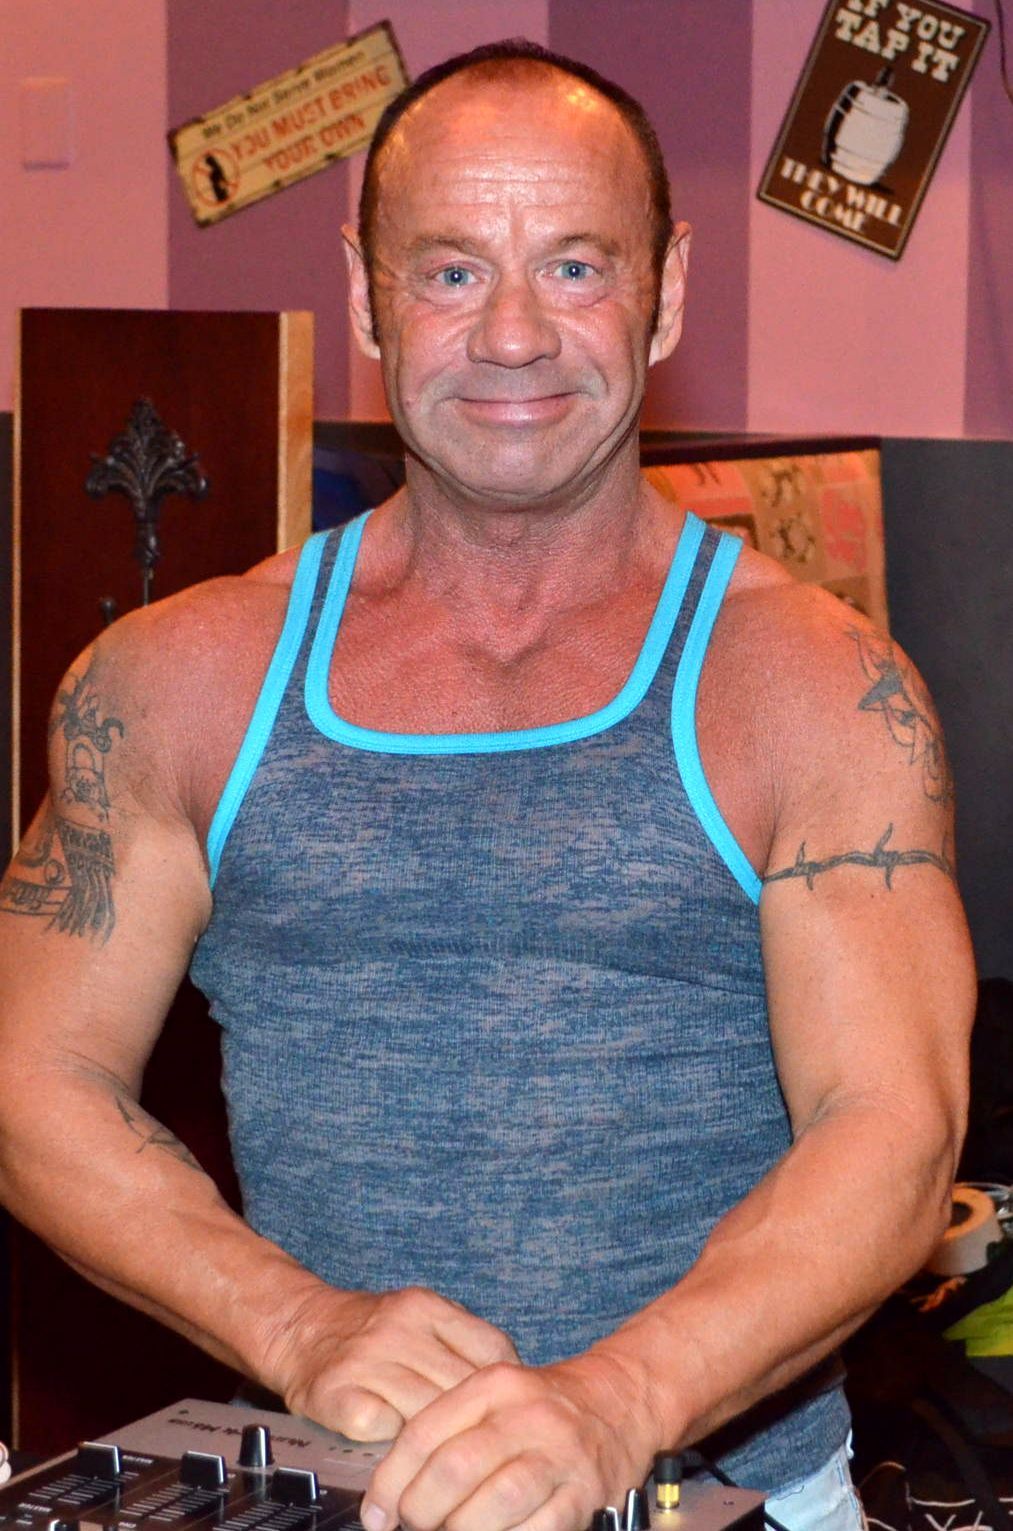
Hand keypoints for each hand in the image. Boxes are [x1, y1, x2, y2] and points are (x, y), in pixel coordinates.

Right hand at [264, 1284, 518, 1440]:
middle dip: (472, 1420)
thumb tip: (512, 1384)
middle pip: (461, 1386)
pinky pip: (385, 1428)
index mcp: (425, 1305)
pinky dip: (395, 1442)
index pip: (491, 1348)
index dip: (504, 1385)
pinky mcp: (340, 1393)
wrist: (298, 1327)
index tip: (506, 1407)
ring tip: (443, 1455)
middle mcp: (398, 1328)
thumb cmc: (369, 1334)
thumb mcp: (418, 1316)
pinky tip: (398, 1445)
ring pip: (427, 1412)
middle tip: (480, 1444)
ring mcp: (367, 1360)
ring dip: (436, 1439)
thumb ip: (459, 1339)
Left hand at [359, 1353, 657, 1530]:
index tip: (378, 1513)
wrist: (618, 1404)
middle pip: (454, 1469)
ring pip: (493, 1503)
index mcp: (493, 1385)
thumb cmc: (541, 1411)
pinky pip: (534, 1529)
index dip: (391, 1481)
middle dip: (421, 1510)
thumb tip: (392, 1494)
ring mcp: (559, 1455)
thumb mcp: (494, 1398)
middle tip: (416, 1523)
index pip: (424, 1433)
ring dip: (460, 1530)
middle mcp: (526, 1414)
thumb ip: (447, 1433)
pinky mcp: (584, 1494)